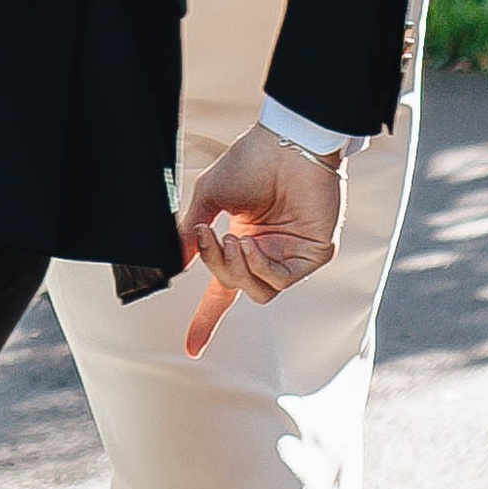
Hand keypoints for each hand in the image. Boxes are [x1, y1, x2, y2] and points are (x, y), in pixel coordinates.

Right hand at [179, 124, 343, 360]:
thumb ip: (191, 233)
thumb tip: (173, 265)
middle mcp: (268, 252)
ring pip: (260, 291)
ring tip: (232, 239)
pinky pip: (281, 280)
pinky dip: (260, 268)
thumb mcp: (209, 198)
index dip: (207, 319)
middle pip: (237, 287)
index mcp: (244, 241)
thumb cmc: (251, 160)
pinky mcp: (314, 253)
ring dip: (238, 270)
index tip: (191, 348)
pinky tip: (250, 243)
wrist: (287, 140)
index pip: (224, 288)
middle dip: (218, 269)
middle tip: (207, 239)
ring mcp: (292, 254)